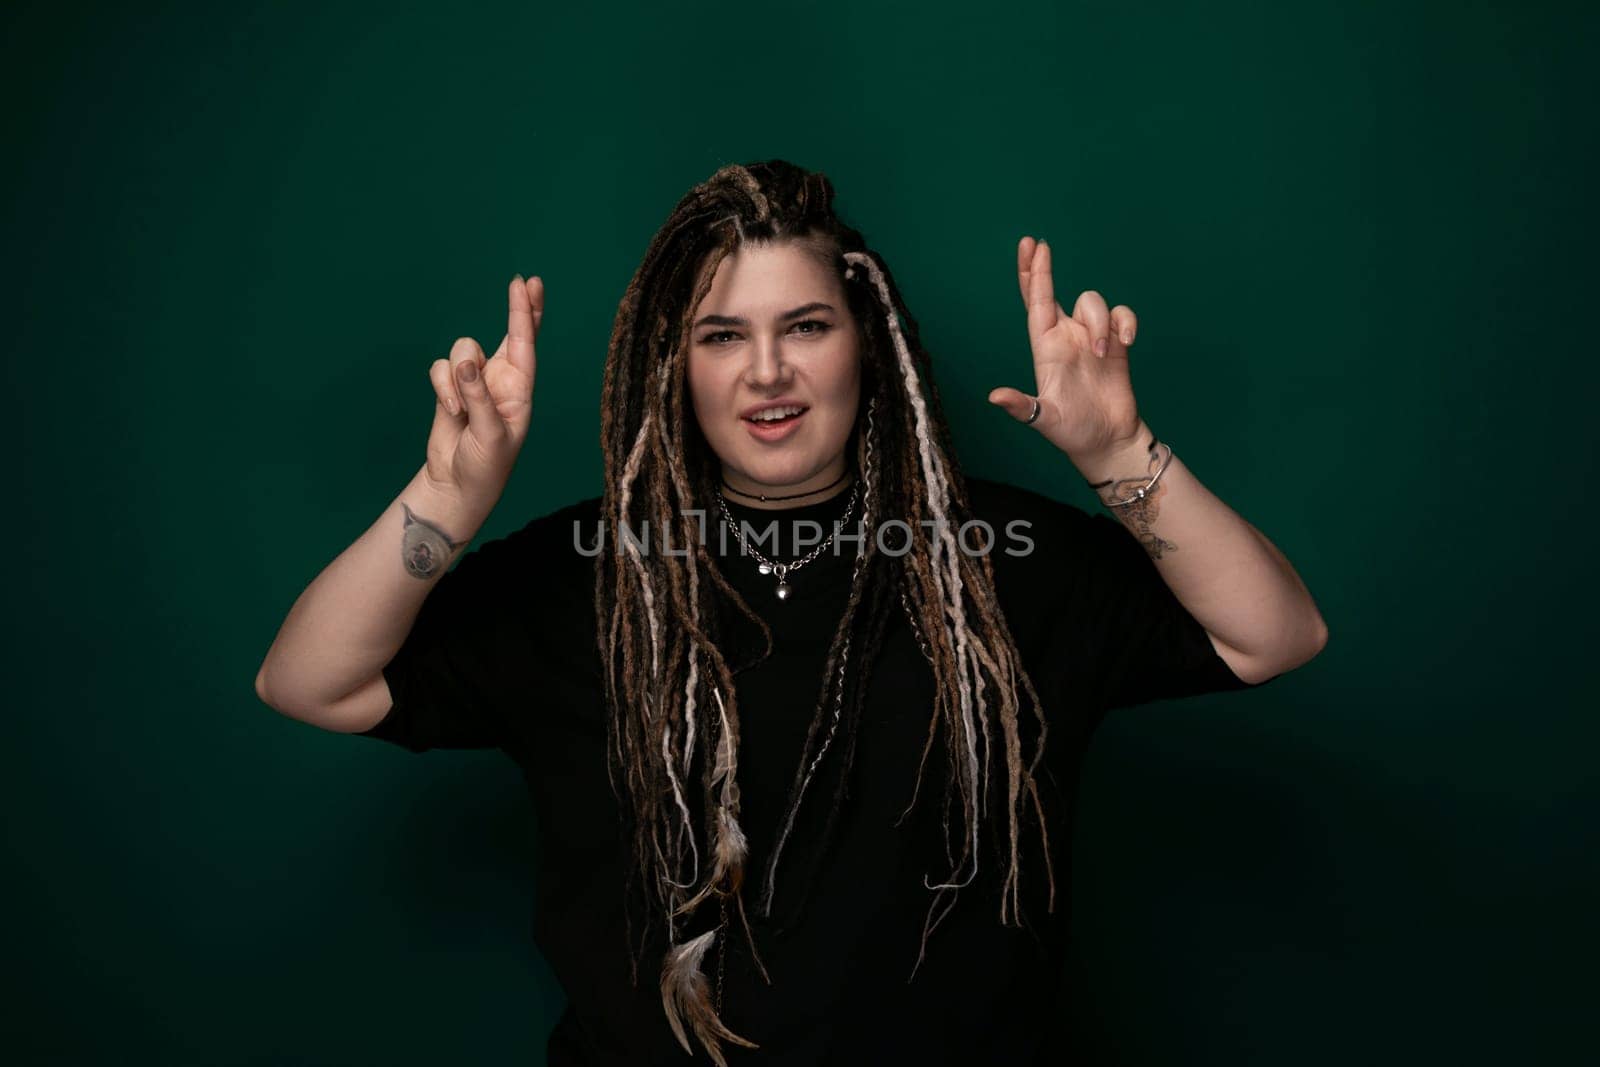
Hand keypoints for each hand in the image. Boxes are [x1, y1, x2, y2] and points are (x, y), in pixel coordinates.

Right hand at [423, 274, 543, 504]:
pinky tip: (450, 410)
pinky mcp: (450, 387)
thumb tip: (466, 364)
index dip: (528, 314)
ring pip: (463, 350)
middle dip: (514, 309)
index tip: (530, 285)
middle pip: (505, 333)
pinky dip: (442, 386)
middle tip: (520, 283)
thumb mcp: (491, 435)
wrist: (456, 484)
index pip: (526, 345)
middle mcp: (501, 380)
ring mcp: (475, 381)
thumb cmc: (486, 465)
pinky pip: (440, 368)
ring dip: (457, 376)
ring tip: (460, 410)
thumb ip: (479, 398)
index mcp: (520, 390)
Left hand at [988, 237, 1142, 464]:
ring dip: (1099, 321)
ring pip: (1093, 303)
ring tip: (1103, 353)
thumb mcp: (1043, 420)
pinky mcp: (1118, 345)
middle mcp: (1065, 338)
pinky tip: (1126, 342)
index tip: (1029, 247)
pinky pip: (1122, 316)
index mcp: (1045, 348)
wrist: (1108, 441)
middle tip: (1040, 245)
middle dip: (1045, 268)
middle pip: (1056, 292)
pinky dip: (1125, 322)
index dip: (1031, 276)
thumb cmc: (1072, 432)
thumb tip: (994, 397)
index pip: (1034, 304)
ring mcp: (1091, 339)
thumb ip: (1022, 407)